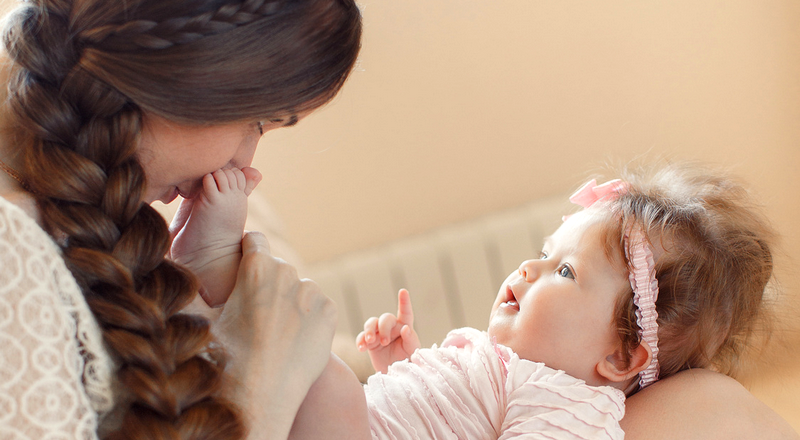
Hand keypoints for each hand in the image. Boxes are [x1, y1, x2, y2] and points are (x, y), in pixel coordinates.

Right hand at [206, 232, 336, 439]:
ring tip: (272, 333)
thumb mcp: (200, 320)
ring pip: (298, 288)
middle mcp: (288, 273)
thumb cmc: (224, 359)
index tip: (242, 269)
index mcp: (256, 267)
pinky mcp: (329, 312)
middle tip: (254, 314)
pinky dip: (307, 318)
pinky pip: (317, 306)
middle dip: (267, 283)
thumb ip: (191, 289)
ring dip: (288, 301)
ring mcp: (313, 293)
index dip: (246, 252)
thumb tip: (172, 270)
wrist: (259, 399)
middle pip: (277, 266)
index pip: (254, 239)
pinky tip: (291, 340)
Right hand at [356, 289, 420, 373]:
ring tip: (369, 342)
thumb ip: (411, 341)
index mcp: (405, 327)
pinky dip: (360, 341)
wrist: (394, 375)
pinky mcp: (369, 343)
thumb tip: (406, 328)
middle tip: (384, 342)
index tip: (403, 291)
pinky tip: (361, 348)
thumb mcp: (413, 353)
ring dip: (369, 330)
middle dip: (383, 328)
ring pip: (371, 323)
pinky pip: (362, 337)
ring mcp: (379, 334)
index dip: (404, 302)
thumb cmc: (408, 362)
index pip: (405, 312)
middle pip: (385, 318)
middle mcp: (392, 328)